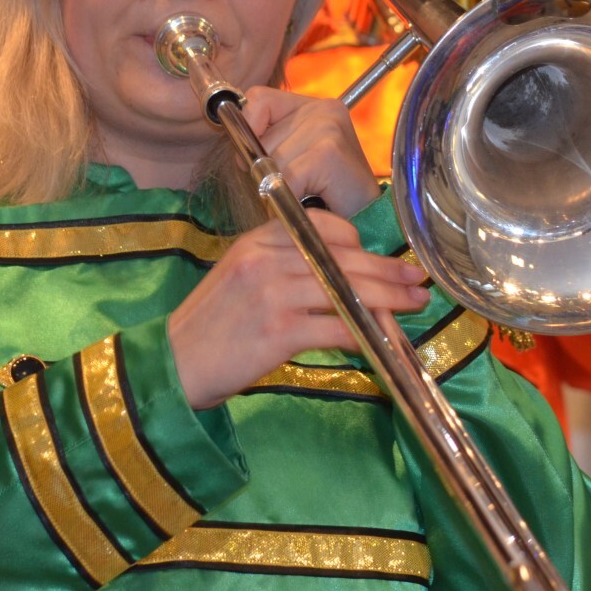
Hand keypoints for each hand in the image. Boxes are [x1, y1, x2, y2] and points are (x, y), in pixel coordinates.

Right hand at [167, 213, 428, 409]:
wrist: (172, 364)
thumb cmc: (211, 326)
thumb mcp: (240, 276)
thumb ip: (282, 264)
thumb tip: (339, 273)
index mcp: (258, 239)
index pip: (323, 226)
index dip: (361, 243)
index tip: (383, 258)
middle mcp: (267, 257)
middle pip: (343, 257)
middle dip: (387, 270)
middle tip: (417, 280)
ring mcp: (273, 292)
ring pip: (347, 288)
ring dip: (388, 300)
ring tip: (414, 305)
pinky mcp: (279, 330)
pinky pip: (337, 326)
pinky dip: (365, 332)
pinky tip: (381, 338)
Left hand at [239, 87, 379, 217]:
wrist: (367, 225)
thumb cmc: (326, 198)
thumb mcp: (290, 162)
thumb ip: (265, 144)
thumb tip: (237, 148)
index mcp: (312, 105)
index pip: (258, 99)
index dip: (248, 130)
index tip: (255, 159)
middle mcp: (323, 108)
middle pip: (260, 134)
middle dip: (266, 169)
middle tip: (296, 188)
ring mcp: (329, 126)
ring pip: (271, 160)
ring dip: (280, 189)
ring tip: (306, 197)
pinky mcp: (330, 152)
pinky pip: (287, 179)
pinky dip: (292, 200)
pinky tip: (313, 205)